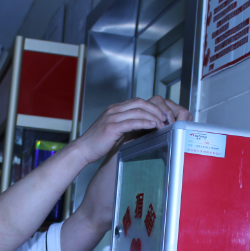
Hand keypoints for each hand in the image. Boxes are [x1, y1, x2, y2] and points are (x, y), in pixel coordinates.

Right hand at [74, 97, 192, 163]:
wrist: (83, 149)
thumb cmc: (98, 142)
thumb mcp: (114, 129)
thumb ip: (126, 125)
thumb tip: (143, 126)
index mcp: (114, 109)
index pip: (137, 101)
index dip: (151, 106)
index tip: (161, 114)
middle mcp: (114, 110)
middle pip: (140, 103)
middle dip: (155, 109)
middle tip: (165, 118)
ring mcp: (112, 117)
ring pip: (138, 111)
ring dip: (153, 116)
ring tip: (162, 123)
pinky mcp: (112, 127)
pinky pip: (132, 122)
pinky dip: (145, 122)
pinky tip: (153, 126)